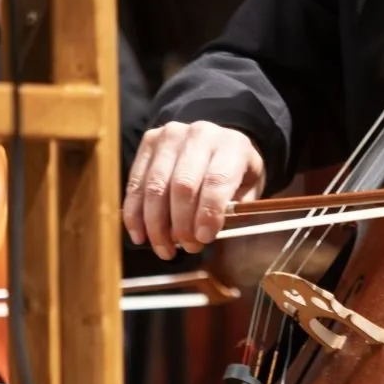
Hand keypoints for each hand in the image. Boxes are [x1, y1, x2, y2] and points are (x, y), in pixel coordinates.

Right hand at [123, 121, 264, 258]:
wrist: (217, 143)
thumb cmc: (235, 172)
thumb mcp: (248, 189)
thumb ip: (233, 210)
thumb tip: (204, 234)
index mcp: (232, 145)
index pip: (217, 180)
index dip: (208, 213)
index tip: (204, 238)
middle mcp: (200, 134)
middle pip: (182, 185)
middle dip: (181, 224)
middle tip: (187, 247)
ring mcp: (170, 136)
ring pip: (155, 186)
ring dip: (156, 225)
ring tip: (164, 249)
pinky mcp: (149, 141)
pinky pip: (136, 183)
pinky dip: (135, 214)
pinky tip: (141, 236)